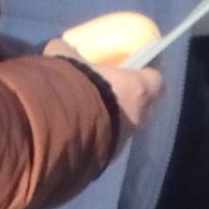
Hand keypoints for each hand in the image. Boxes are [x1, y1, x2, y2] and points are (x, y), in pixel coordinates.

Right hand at [47, 34, 167, 138]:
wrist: (52, 129)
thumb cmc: (70, 85)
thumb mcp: (65, 58)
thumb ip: (68, 52)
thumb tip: (62, 48)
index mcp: (138, 90)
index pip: (156, 81)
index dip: (147, 76)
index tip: (136, 70)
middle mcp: (138, 118)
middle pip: (145, 109)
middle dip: (131, 102)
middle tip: (112, 93)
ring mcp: (123, 142)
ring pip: (125, 130)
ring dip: (113, 122)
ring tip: (91, 114)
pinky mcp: (105, 160)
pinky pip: (106, 146)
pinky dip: (98, 138)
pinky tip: (78, 132)